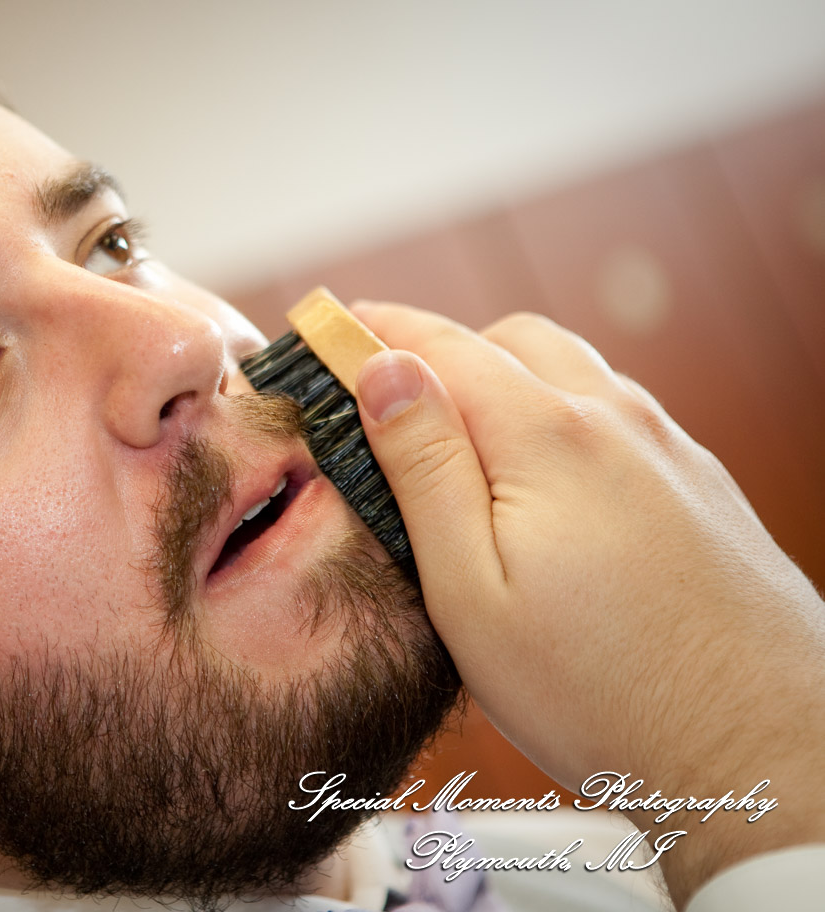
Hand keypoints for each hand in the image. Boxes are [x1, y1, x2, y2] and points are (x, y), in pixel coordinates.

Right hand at [349, 302, 824, 906]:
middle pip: (508, 339)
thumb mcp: (471, 591)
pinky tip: (537, 488)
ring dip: (501, 380)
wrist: (762, 754)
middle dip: (436, 349)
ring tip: (453, 442)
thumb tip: (385, 370)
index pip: (438, 343)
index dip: (368, 328)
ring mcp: (669, 449)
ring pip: (568, 374)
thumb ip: (425, 470)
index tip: (318, 326)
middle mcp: (617, 420)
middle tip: (378, 396)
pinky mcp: (700, 485)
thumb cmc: (599, 691)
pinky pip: (612, 416)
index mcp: (548, 436)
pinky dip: (555, 418)